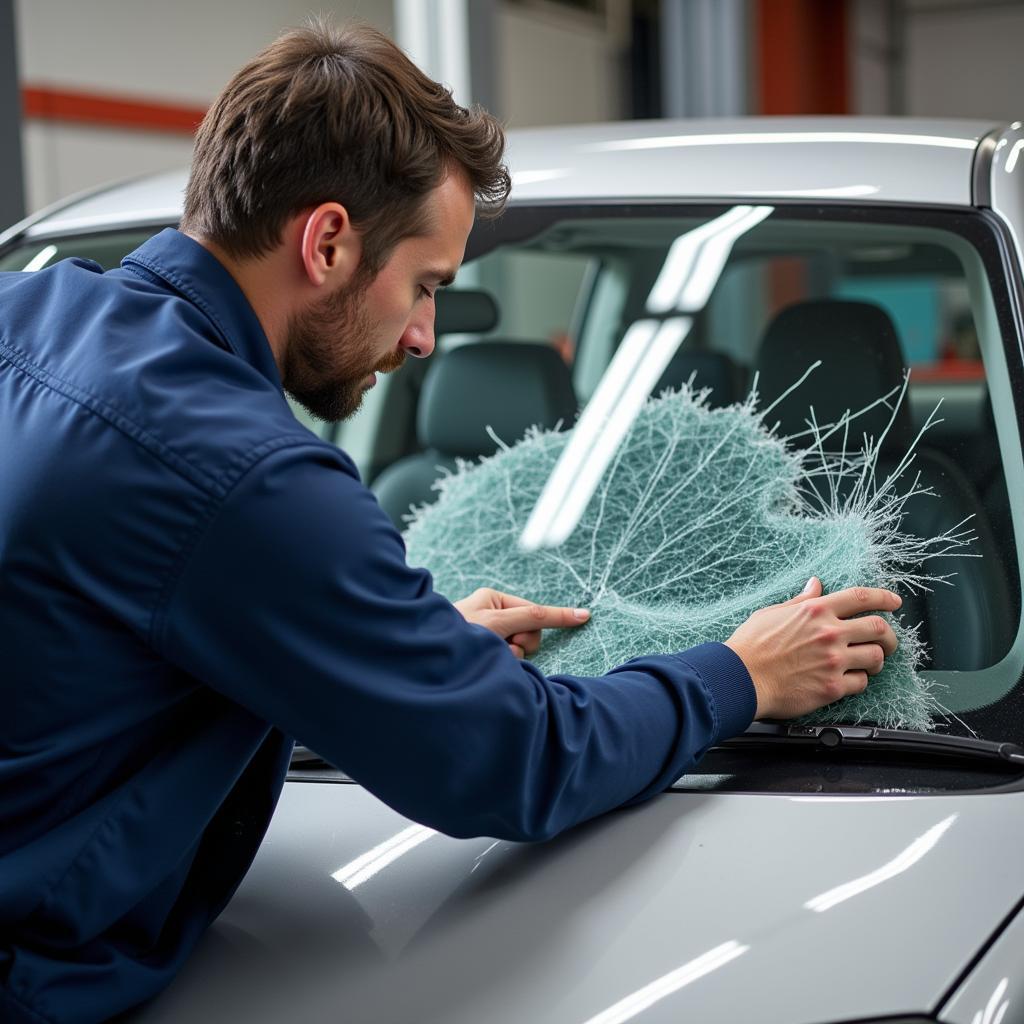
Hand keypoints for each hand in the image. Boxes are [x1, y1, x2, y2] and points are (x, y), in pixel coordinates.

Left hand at [454, 587, 589, 658]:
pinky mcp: (485, 657)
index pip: (532, 611)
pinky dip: (502, 665)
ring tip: (488, 657)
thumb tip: (570, 612)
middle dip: (522, 643)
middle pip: (529, 632)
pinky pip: (508, 662)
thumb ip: (530, 618)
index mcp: (492, 600)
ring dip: (510, 657)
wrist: (428, 660)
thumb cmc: (457, 633)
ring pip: (519, 650)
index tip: (585, 616)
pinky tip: (486, 665)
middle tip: (505, 647)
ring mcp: (488, 638)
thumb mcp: (496, 621)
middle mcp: (490, 616)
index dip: (556, 617)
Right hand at [724, 577, 900, 719]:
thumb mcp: (772, 613)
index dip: (884, 598)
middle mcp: (829, 634)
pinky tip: (848, 680)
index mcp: (816, 611)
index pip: (861, 598)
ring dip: (876, 660)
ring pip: (876, 657)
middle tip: (886, 641)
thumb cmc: (751, 646)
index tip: (894, 602)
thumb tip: (816, 585)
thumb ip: (800, 601)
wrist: (740, 678)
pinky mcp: (832, 687)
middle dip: (888, 635)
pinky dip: (859, 681)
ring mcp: (833, 661)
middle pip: (879, 628)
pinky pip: (861, 683)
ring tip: (868, 663)